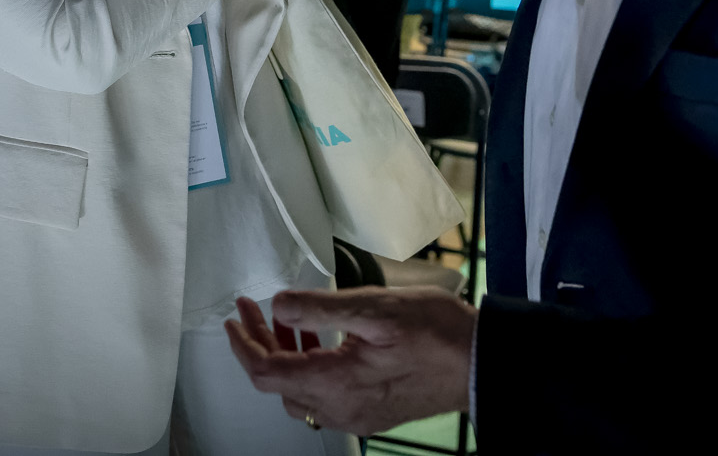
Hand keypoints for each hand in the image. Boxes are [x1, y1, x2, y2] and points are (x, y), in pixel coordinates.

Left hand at [225, 288, 475, 434]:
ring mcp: (357, 414)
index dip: (242, 344)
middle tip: (252, 309)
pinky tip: (318, 340)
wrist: (482, 363)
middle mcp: (342, 408)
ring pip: (299, 392)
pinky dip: (309, 367)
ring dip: (284, 355)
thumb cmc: (439, 334)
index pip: (266, 372)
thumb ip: (320, 308)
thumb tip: (278, 303)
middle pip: (278, 383)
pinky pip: (324, 396)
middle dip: (259, 343)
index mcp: (336, 384)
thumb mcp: (375, 308)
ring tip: (286, 320)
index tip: (234, 317)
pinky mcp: (371, 411)